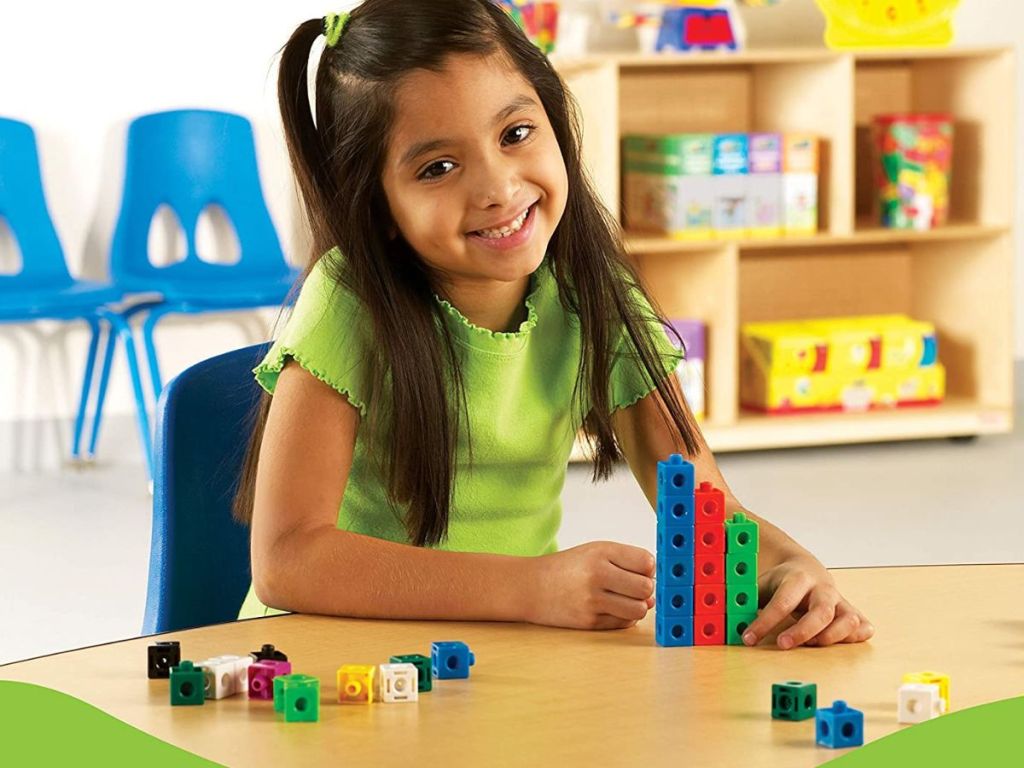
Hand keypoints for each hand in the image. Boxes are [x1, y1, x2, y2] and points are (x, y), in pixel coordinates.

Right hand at [525, 541, 655, 629]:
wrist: (530, 587)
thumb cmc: (568, 568)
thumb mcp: (595, 552)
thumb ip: (627, 566)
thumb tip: (653, 598)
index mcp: (601, 552)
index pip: (647, 562)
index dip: (648, 568)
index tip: (639, 570)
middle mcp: (597, 575)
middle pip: (646, 587)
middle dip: (644, 589)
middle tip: (631, 587)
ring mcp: (592, 600)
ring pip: (638, 609)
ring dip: (637, 606)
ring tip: (623, 599)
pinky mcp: (589, 622)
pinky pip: (623, 623)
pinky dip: (623, 617)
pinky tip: (611, 608)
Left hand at [742, 554, 874, 649]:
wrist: (804, 567)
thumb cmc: (780, 581)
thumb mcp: (762, 583)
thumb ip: (745, 598)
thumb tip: (722, 616)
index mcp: (798, 578)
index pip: (783, 601)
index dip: (765, 622)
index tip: (748, 638)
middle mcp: (823, 589)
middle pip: (821, 611)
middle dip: (803, 631)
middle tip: (782, 645)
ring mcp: (840, 601)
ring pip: (847, 619)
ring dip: (831, 637)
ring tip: (811, 645)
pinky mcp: (850, 612)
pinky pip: (862, 625)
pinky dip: (857, 636)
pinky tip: (845, 643)